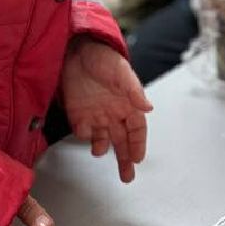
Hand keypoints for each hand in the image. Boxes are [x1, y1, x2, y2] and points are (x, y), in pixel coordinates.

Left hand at [61, 37, 150, 182]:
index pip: (137, 130)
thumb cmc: (102, 57)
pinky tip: (85, 132)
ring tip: (100, 152)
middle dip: (124, 160)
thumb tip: (149, 107)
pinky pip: (83, 131)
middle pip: (122, 141)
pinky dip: (84, 135)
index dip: (138, 145)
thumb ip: (134, 90)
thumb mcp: (121, 71)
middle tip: (127, 177)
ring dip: (102, 149)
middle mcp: (114, 113)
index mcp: (128, 104)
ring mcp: (96, 114)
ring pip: (103, 140)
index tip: (137, 159)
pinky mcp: (78, 113)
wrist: (75, 48)